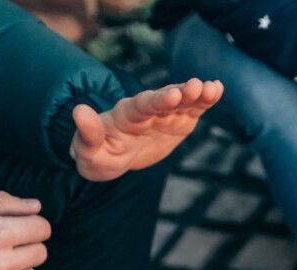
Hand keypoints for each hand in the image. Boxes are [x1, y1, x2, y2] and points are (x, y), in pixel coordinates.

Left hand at [70, 78, 223, 181]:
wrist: (110, 156)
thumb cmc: (97, 156)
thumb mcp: (88, 153)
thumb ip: (86, 134)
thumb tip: (79, 111)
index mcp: (126, 116)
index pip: (143, 106)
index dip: (157, 100)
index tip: (172, 95)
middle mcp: (146, 111)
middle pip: (165, 100)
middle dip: (181, 93)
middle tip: (197, 86)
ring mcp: (163, 116)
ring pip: (181, 102)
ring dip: (197, 95)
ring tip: (214, 88)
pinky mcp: (176, 123)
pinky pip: (191, 110)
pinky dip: (204, 101)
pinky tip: (217, 89)